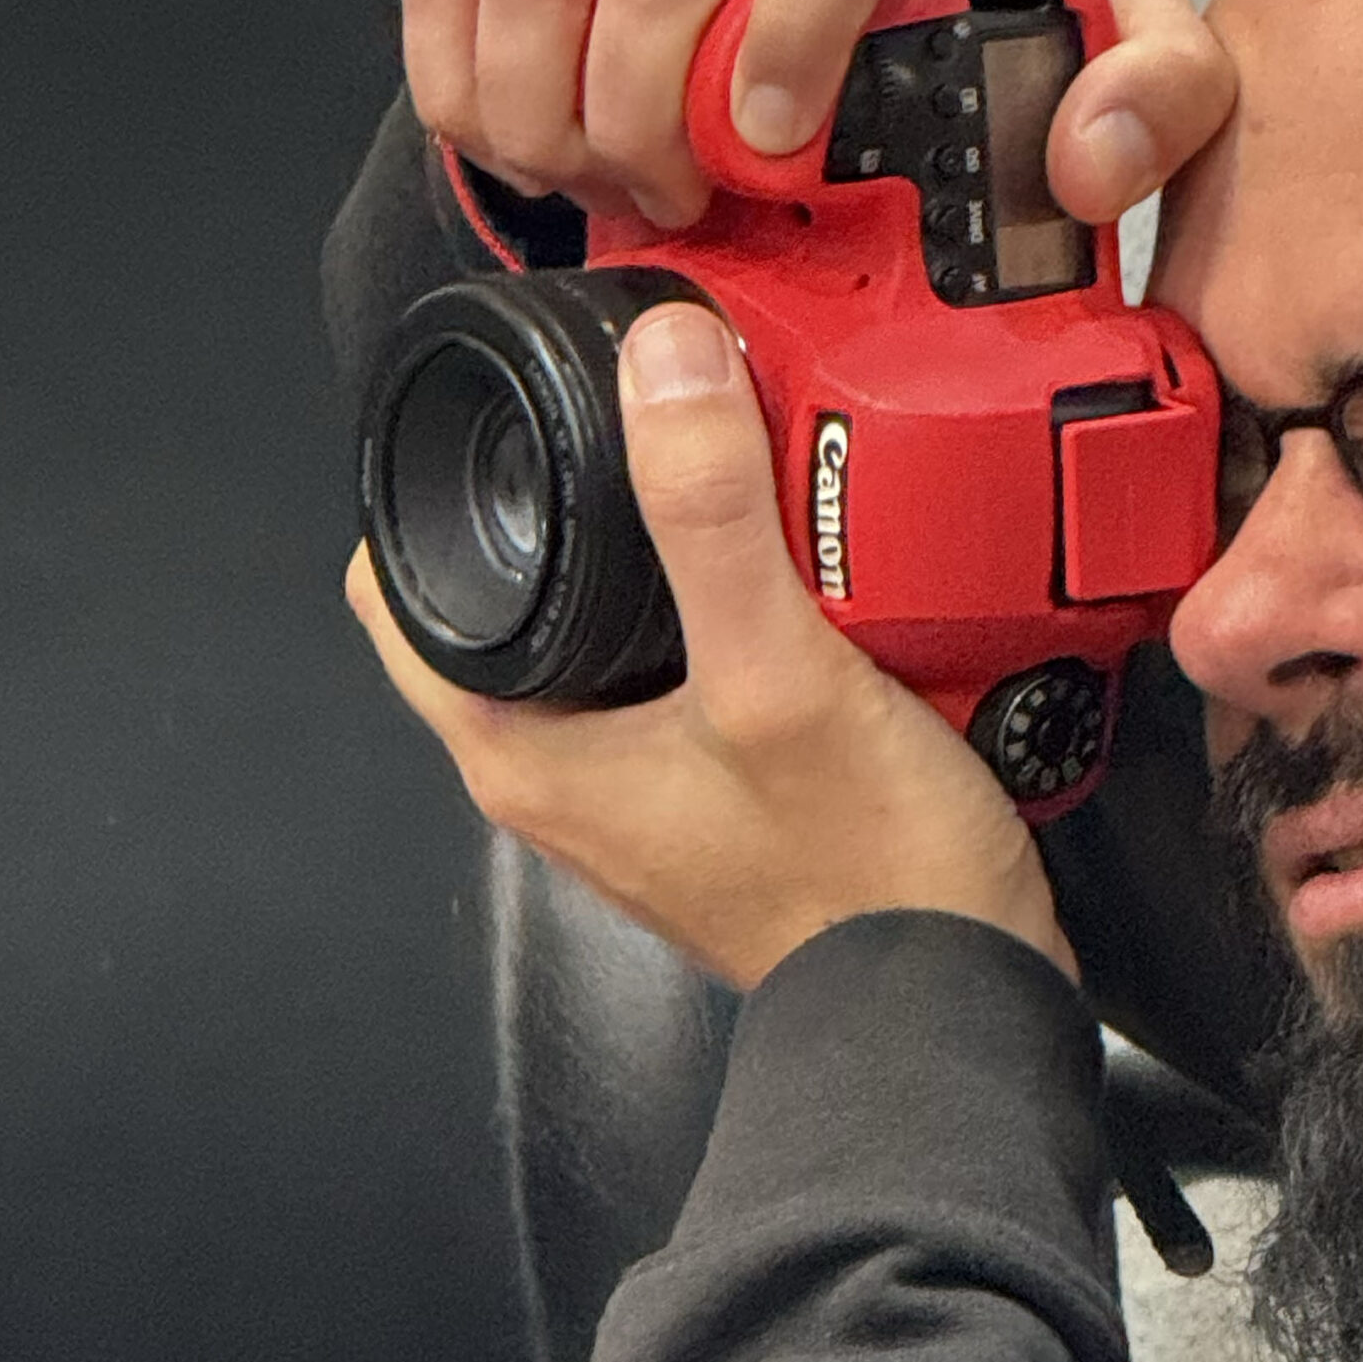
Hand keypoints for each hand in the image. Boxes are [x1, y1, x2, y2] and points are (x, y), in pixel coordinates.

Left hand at [347, 301, 1072, 989]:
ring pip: (626, 641)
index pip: (401, 595)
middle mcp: (571, 783)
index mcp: (528, 756)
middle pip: (527, 606)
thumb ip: (713, 519)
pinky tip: (821, 594)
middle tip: (657, 434)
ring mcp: (653, 798)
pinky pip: (708, 682)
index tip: (516, 420)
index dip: (438, 490)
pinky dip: (746, 625)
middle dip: (583, 510)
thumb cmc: (866, 885)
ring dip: (677, 565)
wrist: (962, 996)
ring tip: (751, 500)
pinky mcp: (733, 805)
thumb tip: (660, 366)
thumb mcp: (779, 677)